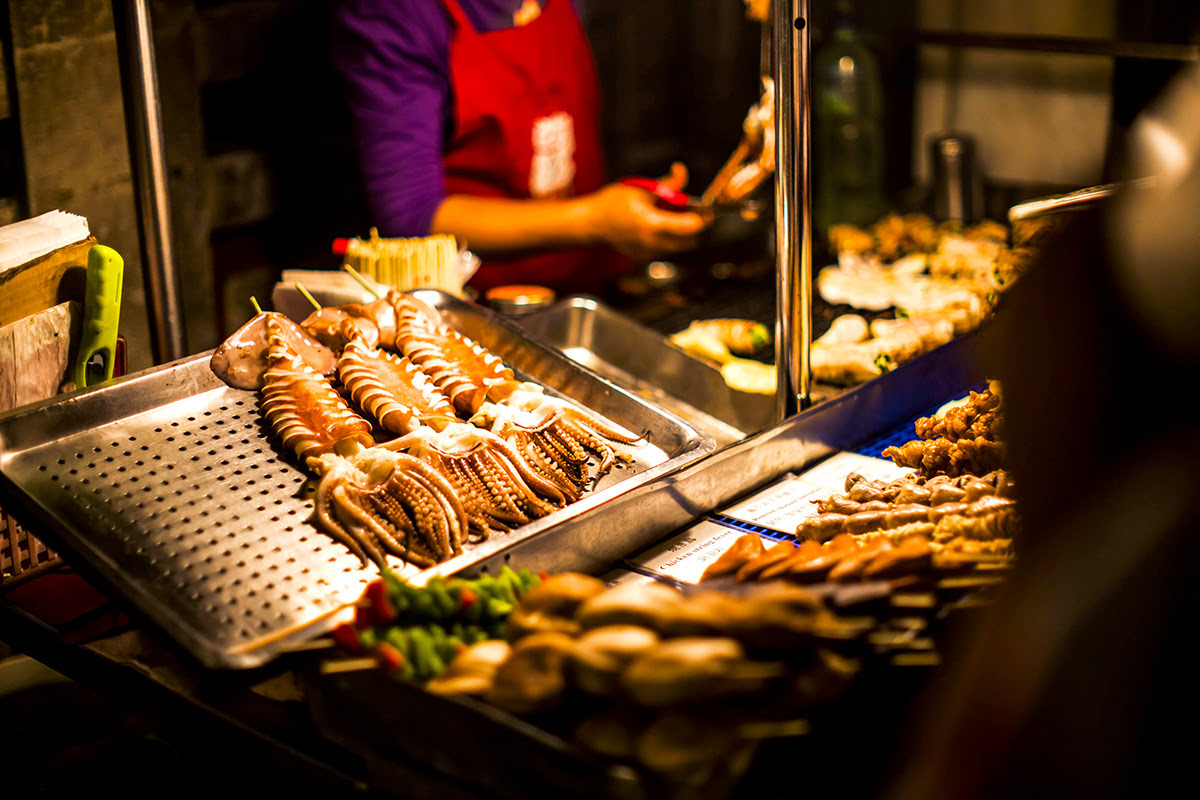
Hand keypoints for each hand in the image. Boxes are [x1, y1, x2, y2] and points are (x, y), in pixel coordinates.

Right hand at [583, 163, 711, 262]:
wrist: (592, 223)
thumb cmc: (613, 202)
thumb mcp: (641, 188)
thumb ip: (667, 184)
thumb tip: (682, 170)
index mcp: (652, 223)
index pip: (691, 227)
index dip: (703, 219)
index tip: (707, 211)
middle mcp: (652, 243)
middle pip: (690, 242)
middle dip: (694, 228)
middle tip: (689, 213)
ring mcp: (648, 253)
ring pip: (679, 247)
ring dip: (681, 234)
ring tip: (669, 218)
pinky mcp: (644, 258)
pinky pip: (665, 250)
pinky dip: (668, 240)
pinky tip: (656, 227)